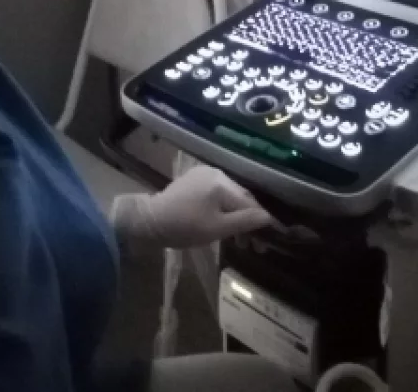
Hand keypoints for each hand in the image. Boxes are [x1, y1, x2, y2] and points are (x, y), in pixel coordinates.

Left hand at [111, 166, 276, 253]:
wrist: (149, 222)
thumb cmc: (184, 227)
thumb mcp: (217, 229)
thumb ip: (244, 221)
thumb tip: (269, 218)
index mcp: (222, 183)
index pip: (250, 202)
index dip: (261, 222)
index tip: (265, 241)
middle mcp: (217, 173)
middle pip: (241, 198)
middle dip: (248, 220)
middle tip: (252, 244)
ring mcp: (204, 173)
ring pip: (230, 196)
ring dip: (235, 215)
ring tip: (237, 238)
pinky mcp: (194, 178)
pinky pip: (217, 193)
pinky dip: (223, 207)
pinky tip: (222, 221)